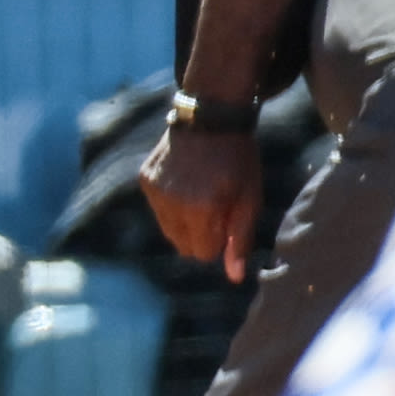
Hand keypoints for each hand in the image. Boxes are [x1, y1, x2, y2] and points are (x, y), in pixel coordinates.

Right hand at [139, 126, 264, 280]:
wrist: (213, 117)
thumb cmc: (239, 161)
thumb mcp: (250, 198)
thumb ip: (241, 239)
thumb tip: (235, 278)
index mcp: (203, 209)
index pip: (203, 254)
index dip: (220, 240)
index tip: (228, 219)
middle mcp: (173, 203)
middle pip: (184, 247)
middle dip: (202, 235)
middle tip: (218, 205)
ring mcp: (154, 191)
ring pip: (169, 232)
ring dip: (186, 221)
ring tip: (203, 192)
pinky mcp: (144, 181)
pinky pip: (158, 210)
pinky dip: (172, 203)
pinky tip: (187, 180)